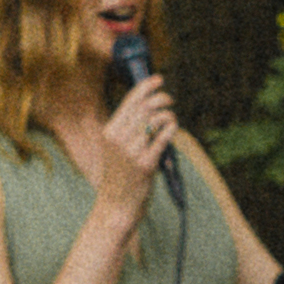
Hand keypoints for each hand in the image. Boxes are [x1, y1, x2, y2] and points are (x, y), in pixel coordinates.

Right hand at [97, 74, 178, 206]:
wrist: (115, 205)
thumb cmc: (119, 176)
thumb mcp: (115, 149)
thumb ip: (127, 129)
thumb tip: (148, 107)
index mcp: (110, 131)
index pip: (129, 101)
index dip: (146, 86)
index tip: (158, 78)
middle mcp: (119, 139)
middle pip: (144, 107)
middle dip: (161, 98)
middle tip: (170, 99)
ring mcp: (132, 152)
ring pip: (155, 119)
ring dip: (168, 115)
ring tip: (171, 119)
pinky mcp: (145, 164)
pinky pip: (163, 138)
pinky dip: (171, 129)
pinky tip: (173, 128)